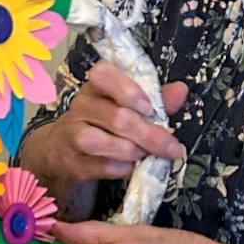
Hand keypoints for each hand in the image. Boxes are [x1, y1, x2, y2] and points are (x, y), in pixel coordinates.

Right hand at [31, 61, 186, 182]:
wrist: (62, 150)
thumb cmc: (103, 123)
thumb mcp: (127, 107)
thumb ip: (156, 99)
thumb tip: (180, 90)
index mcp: (96, 87)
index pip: (103, 75)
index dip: (128, 90)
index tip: (149, 107)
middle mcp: (81, 106)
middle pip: (115, 117)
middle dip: (148, 134)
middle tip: (171, 147)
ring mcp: (73, 134)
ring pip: (101, 141)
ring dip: (132, 151)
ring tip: (146, 155)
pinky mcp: (72, 162)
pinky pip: (100, 166)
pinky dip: (122, 169)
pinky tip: (131, 168)